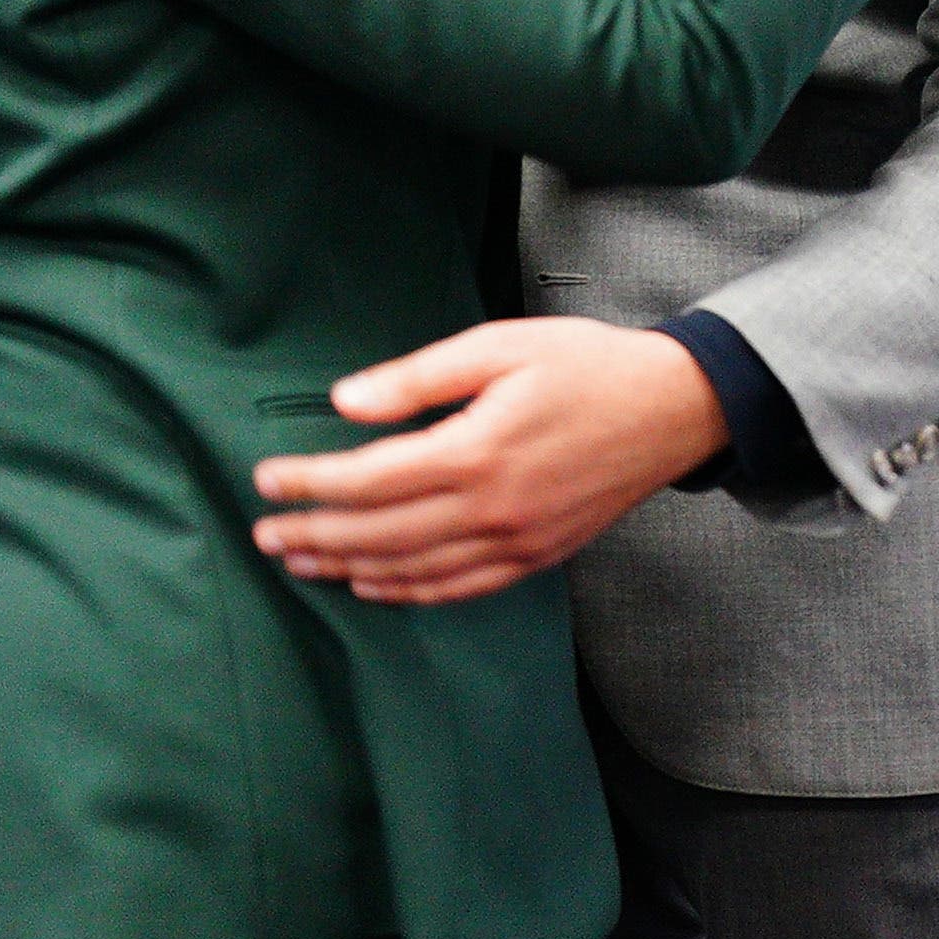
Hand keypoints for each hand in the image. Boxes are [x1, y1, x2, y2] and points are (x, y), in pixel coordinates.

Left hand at [249, 317, 725, 606]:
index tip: (267, 480)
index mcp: (477, 450)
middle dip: (313, 536)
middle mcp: (493, 508)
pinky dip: (408, 592)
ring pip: (413, 570)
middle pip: (379, 535)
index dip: (310, 484)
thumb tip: (346, 401)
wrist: (674, 409)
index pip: (368, 479)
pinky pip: (459, 588)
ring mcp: (517, 541)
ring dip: (347, 569)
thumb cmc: (588, 365)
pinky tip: (372, 585)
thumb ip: (418, 378)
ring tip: (300, 562)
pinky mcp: (537, 557)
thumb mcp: (500, 346)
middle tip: (264, 534)